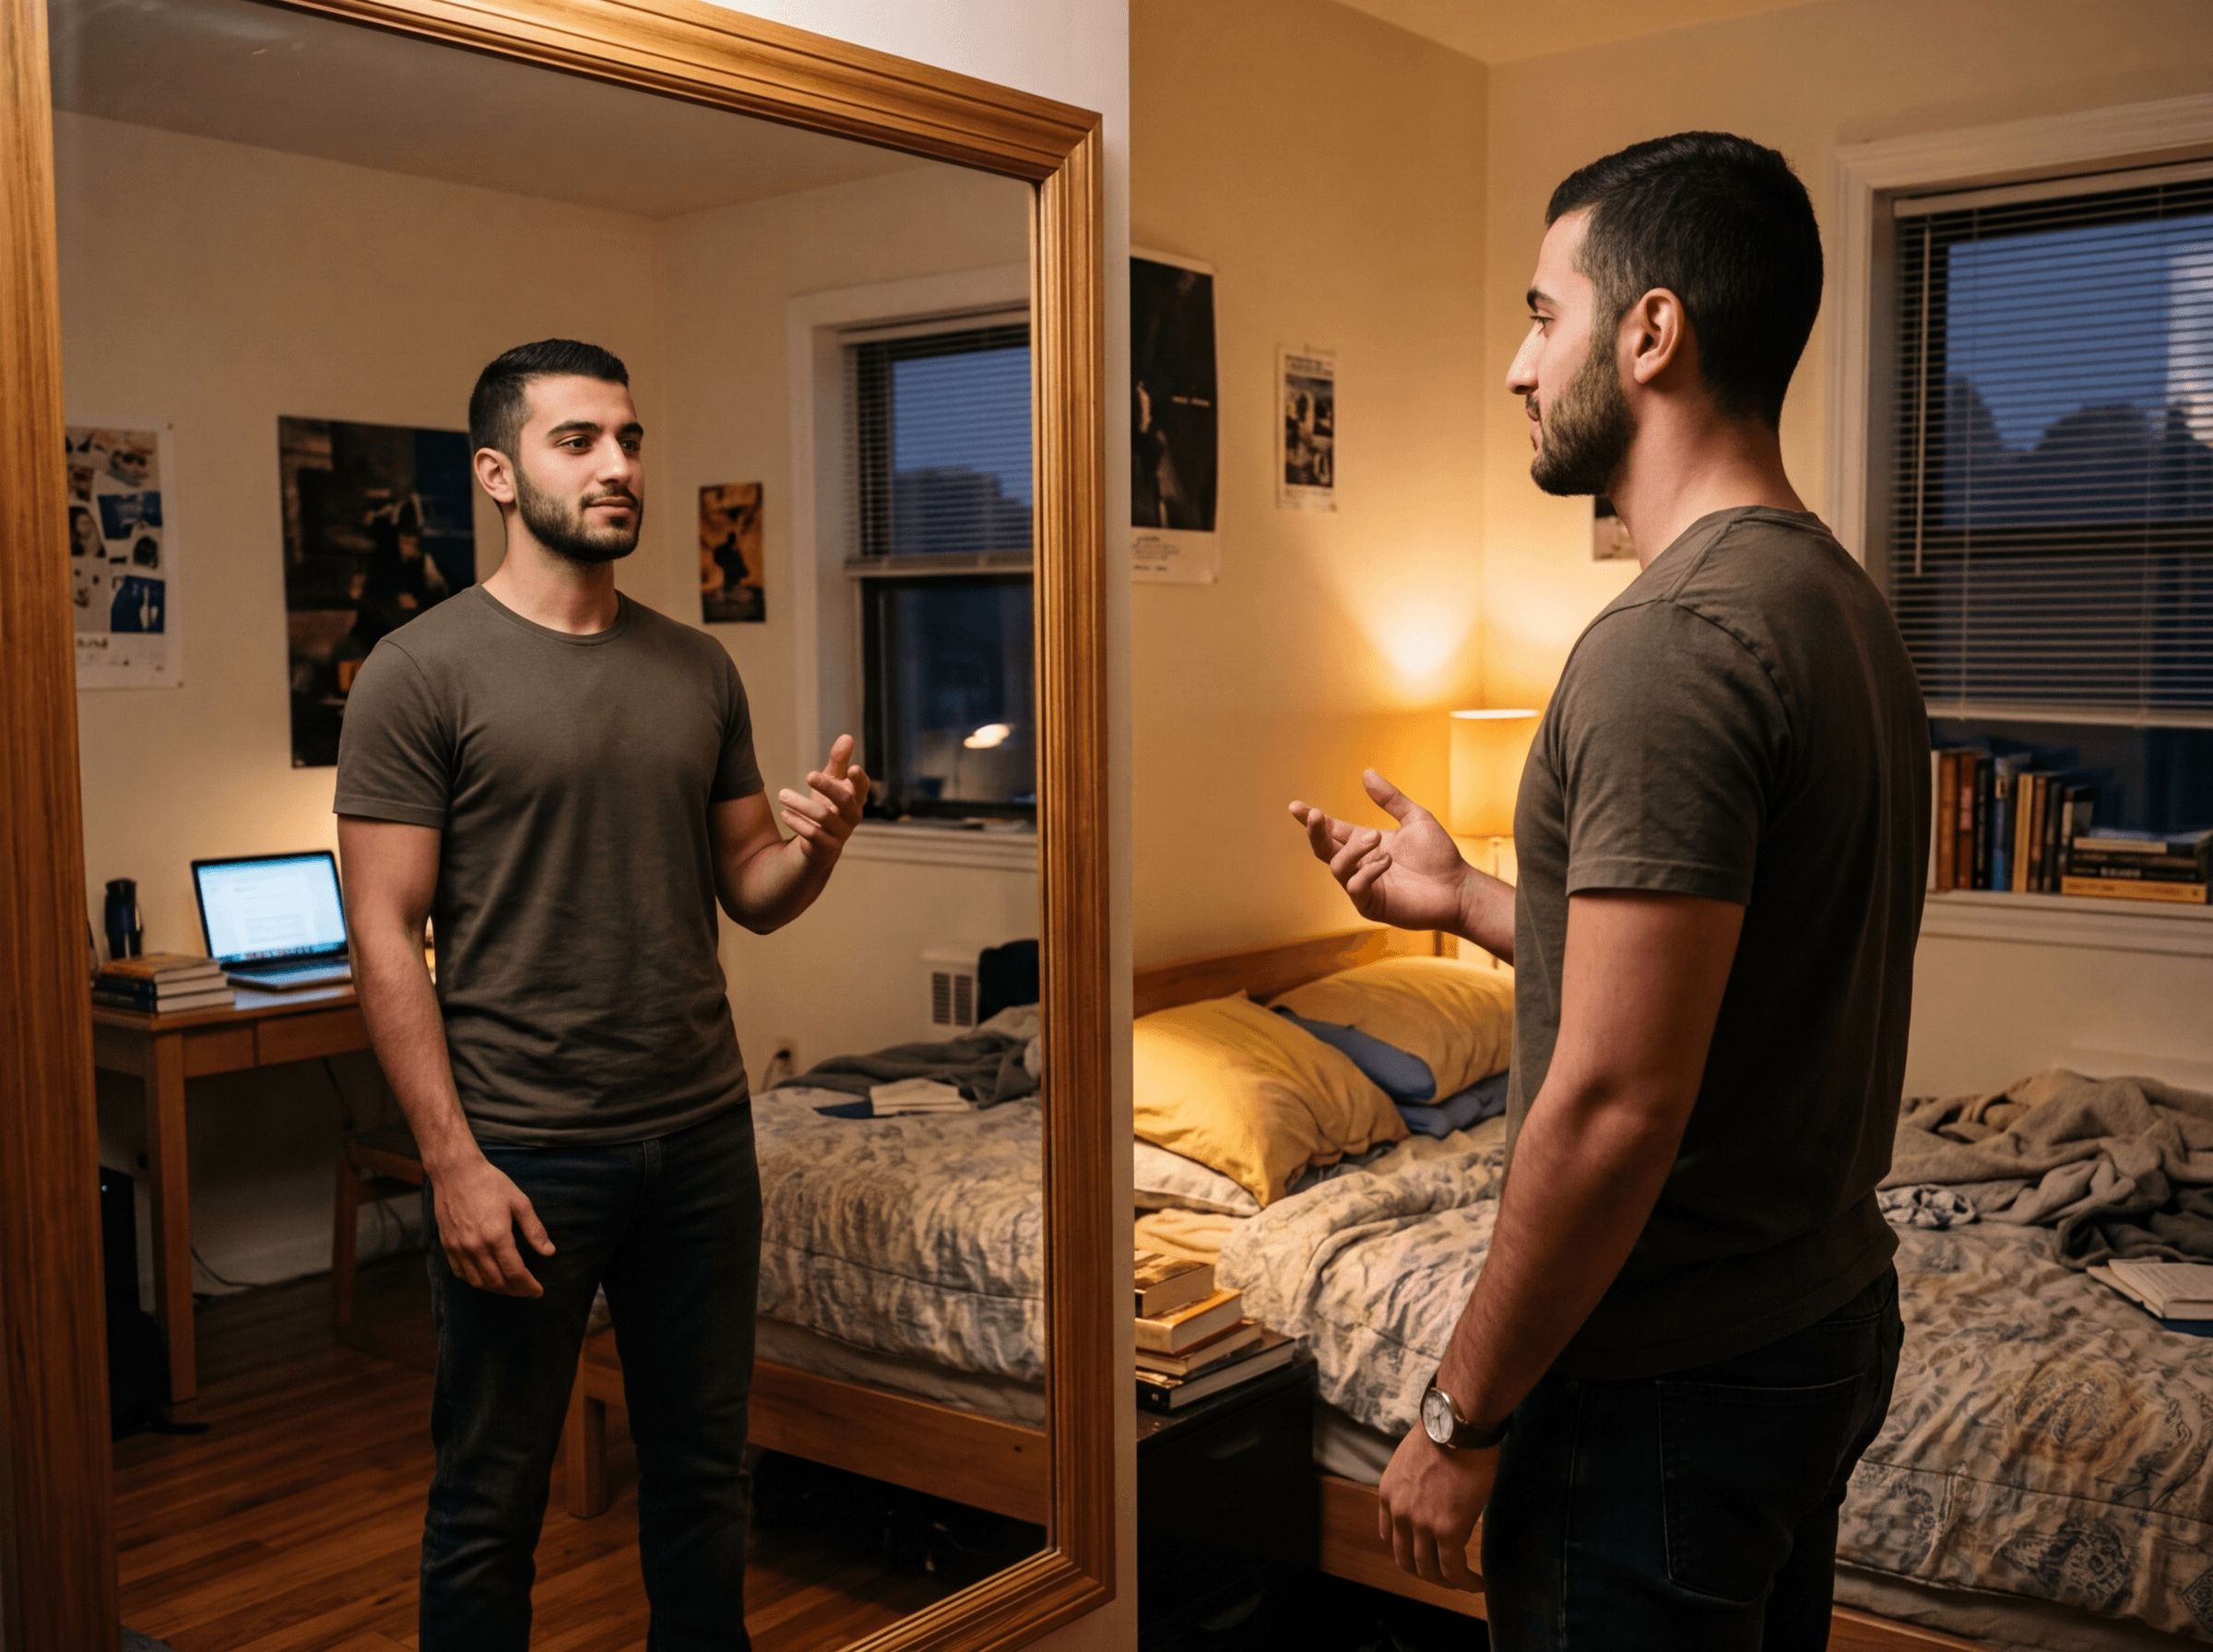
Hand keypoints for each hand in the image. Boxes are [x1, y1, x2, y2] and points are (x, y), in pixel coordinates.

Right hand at [430, 1152, 553, 1297]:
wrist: (456, 1172)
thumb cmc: (490, 1184)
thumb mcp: (520, 1203)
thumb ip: (534, 1230)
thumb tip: (549, 1252)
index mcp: (497, 1236)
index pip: (515, 1273)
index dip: (528, 1286)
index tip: (538, 1290)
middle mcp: (476, 1247)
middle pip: (497, 1282)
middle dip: (515, 1291)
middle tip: (527, 1290)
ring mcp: (459, 1248)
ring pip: (478, 1282)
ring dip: (496, 1289)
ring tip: (510, 1288)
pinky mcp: (447, 1245)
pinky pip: (460, 1273)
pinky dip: (475, 1281)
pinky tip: (486, 1278)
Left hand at [779, 734, 871, 862]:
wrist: (820, 844)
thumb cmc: (829, 805)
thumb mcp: (832, 782)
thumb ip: (839, 761)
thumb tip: (847, 737)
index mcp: (856, 798)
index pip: (862, 787)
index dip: (859, 779)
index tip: (852, 768)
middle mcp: (852, 816)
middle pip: (844, 800)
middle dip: (827, 786)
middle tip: (809, 774)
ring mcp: (841, 833)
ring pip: (823, 816)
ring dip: (801, 804)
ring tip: (782, 794)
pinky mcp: (827, 847)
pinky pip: (812, 834)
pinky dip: (796, 821)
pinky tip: (784, 813)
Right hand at [1289, 770, 1472, 933]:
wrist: (1458, 888)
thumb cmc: (1439, 856)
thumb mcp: (1415, 819)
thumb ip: (1390, 799)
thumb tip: (1366, 772)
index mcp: (1365, 844)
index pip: (1332, 830)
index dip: (1312, 821)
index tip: (1294, 807)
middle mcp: (1359, 865)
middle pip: (1324, 849)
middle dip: (1315, 832)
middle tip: (1316, 815)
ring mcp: (1364, 886)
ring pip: (1337, 867)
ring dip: (1353, 850)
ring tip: (1377, 840)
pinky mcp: (1371, 905)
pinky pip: (1355, 887)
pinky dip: (1367, 871)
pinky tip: (1387, 861)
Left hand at [1377, 1426, 1492, 1591]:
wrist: (1459, 1424)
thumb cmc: (1446, 1432)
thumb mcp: (1413, 1459)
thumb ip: (1416, 1483)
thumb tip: (1434, 1494)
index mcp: (1388, 1493)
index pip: (1389, 1536)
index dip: (1408, 1549)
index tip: (1426, 1552)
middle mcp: (1398, 1512)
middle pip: (1405, 1559)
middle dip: (1426, 1572)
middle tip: (1446, 1575)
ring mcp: (1421, 1524)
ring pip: (1429, 1570)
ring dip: (1447, 1582)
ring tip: (1464, 1582)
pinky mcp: (1447, 1530)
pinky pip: (1454, 1569)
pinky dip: (1466, 1582)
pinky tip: (1477, 1583)